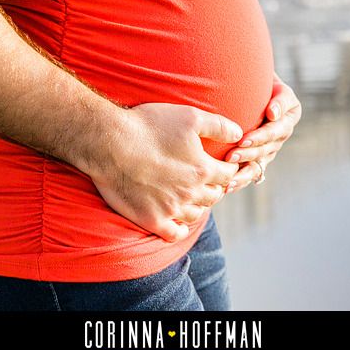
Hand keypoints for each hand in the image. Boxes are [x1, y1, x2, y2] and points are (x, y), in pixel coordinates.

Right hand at [89, 102, 242, 241]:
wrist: (110, 143)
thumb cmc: (149, 125)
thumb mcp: (190, 116)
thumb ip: (218, 125)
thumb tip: (239, 134)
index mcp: (203, 169)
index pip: (228, 174)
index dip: (228, 168)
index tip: (222, 164)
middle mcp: (191, 192)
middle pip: (215, 195)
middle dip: (214, 186)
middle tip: (206, 179)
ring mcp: (172, 209)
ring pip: (196, 214)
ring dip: (198, 205)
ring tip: (191, 195)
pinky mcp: (152, 219)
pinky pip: (174, 233)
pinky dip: (180, 228)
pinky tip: (176, 219)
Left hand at [225, 75, 301, 192]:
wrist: (249, 85)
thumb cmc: (259, 78)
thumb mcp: (273, 83)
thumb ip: (279, 98)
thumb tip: (273, 114)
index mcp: (289, 115)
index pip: (276, 130)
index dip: (260, 136)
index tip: (243, 139)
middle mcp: (281, 134)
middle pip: (266, 148)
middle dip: (248, 154)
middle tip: (230, 156)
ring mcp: (270, 148)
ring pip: (258, 164)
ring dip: (243, 171)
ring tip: (228, 178)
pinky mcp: (259, 158)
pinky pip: (251, 172)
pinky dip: (240, 180)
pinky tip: (227, 186)